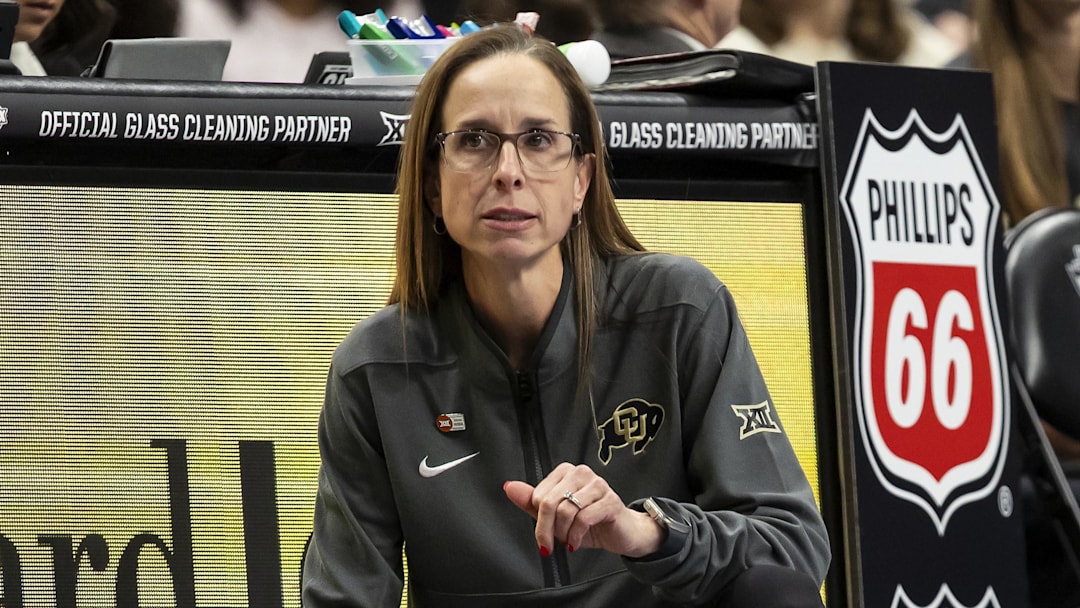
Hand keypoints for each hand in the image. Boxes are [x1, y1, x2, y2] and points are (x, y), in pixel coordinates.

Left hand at [503, 462, 663, 557]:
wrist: (621, 533)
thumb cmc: (589, 523)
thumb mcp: (555, 516)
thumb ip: (531, 502)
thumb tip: (509, 487)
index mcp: (565, 472)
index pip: (539, 496)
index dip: (538, 520)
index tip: (545, 534)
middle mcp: (581, 473)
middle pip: (550, 503)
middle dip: (548, 529)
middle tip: (551, 543)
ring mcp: (598, 485)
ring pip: (566, 511)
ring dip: (563, 533)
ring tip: (568, 540)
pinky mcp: (610, 500)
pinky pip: (584, 519)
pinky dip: (576, 536)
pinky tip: (577, 541)